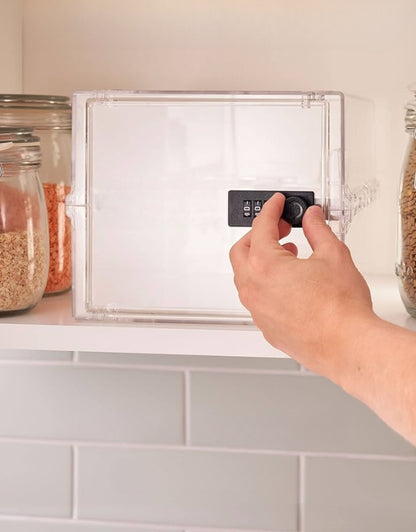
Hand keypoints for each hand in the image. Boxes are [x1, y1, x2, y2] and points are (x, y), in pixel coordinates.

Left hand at [229, 193, 374, 377]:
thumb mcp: (333, 255)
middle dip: (258, 234)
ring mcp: (257, 311)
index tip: (277, 204)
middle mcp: (254, 289)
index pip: (260, 227)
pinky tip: (287, 283)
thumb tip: (312, 218)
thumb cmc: (340, 309)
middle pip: (241, 251)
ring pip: (245, 277)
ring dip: (260, 260)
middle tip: (280, 228)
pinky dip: (265, 284)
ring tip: (287, 254)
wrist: (348, 345)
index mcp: (264, 266)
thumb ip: (318, 230)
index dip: (270, 210)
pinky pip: (256, 299)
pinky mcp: (266, 327)